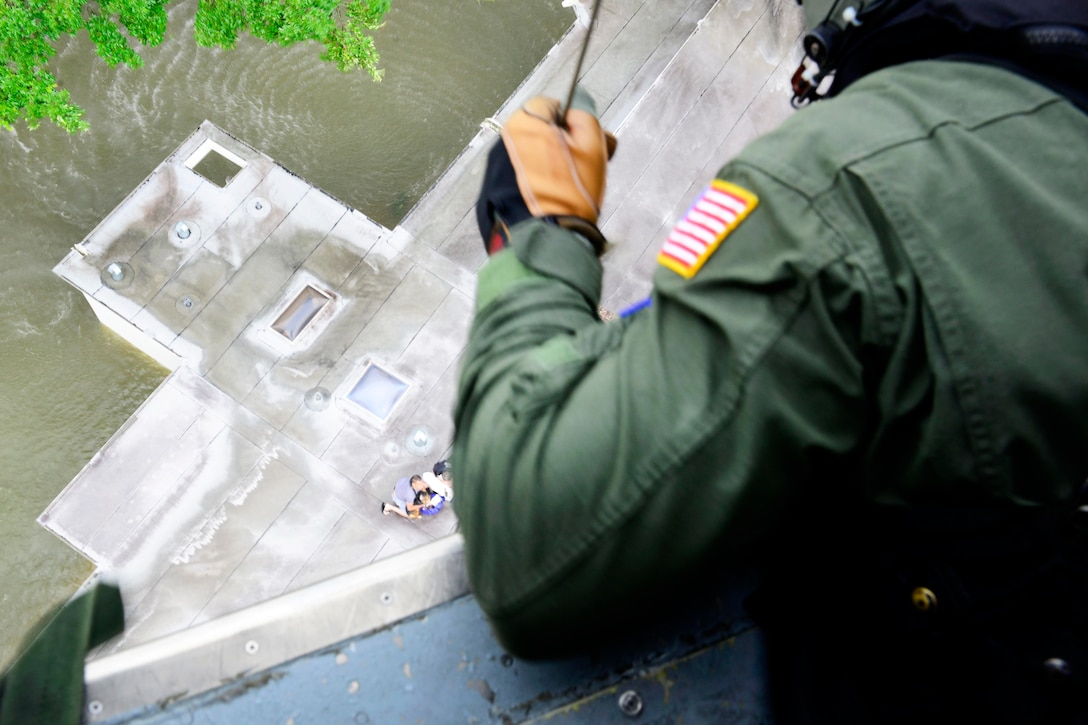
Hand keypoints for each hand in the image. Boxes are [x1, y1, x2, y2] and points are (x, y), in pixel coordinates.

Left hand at [477, 87, 615, 254]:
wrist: (548, 236)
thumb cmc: (571, 191)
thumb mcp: (592, 146)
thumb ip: (585, 116)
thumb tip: (577, 108)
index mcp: (525, 122)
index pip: (551, 104)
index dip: (572, 121)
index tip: (582, 141)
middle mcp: (504, 139)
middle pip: (538, 129)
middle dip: (560, 142)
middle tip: (580, 165)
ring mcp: (495, 165)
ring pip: (529, 152)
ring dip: (547, 160)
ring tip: (565, 184)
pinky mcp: (493, 187)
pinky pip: (519, 173)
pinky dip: (534, 179)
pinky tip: (550, 195)